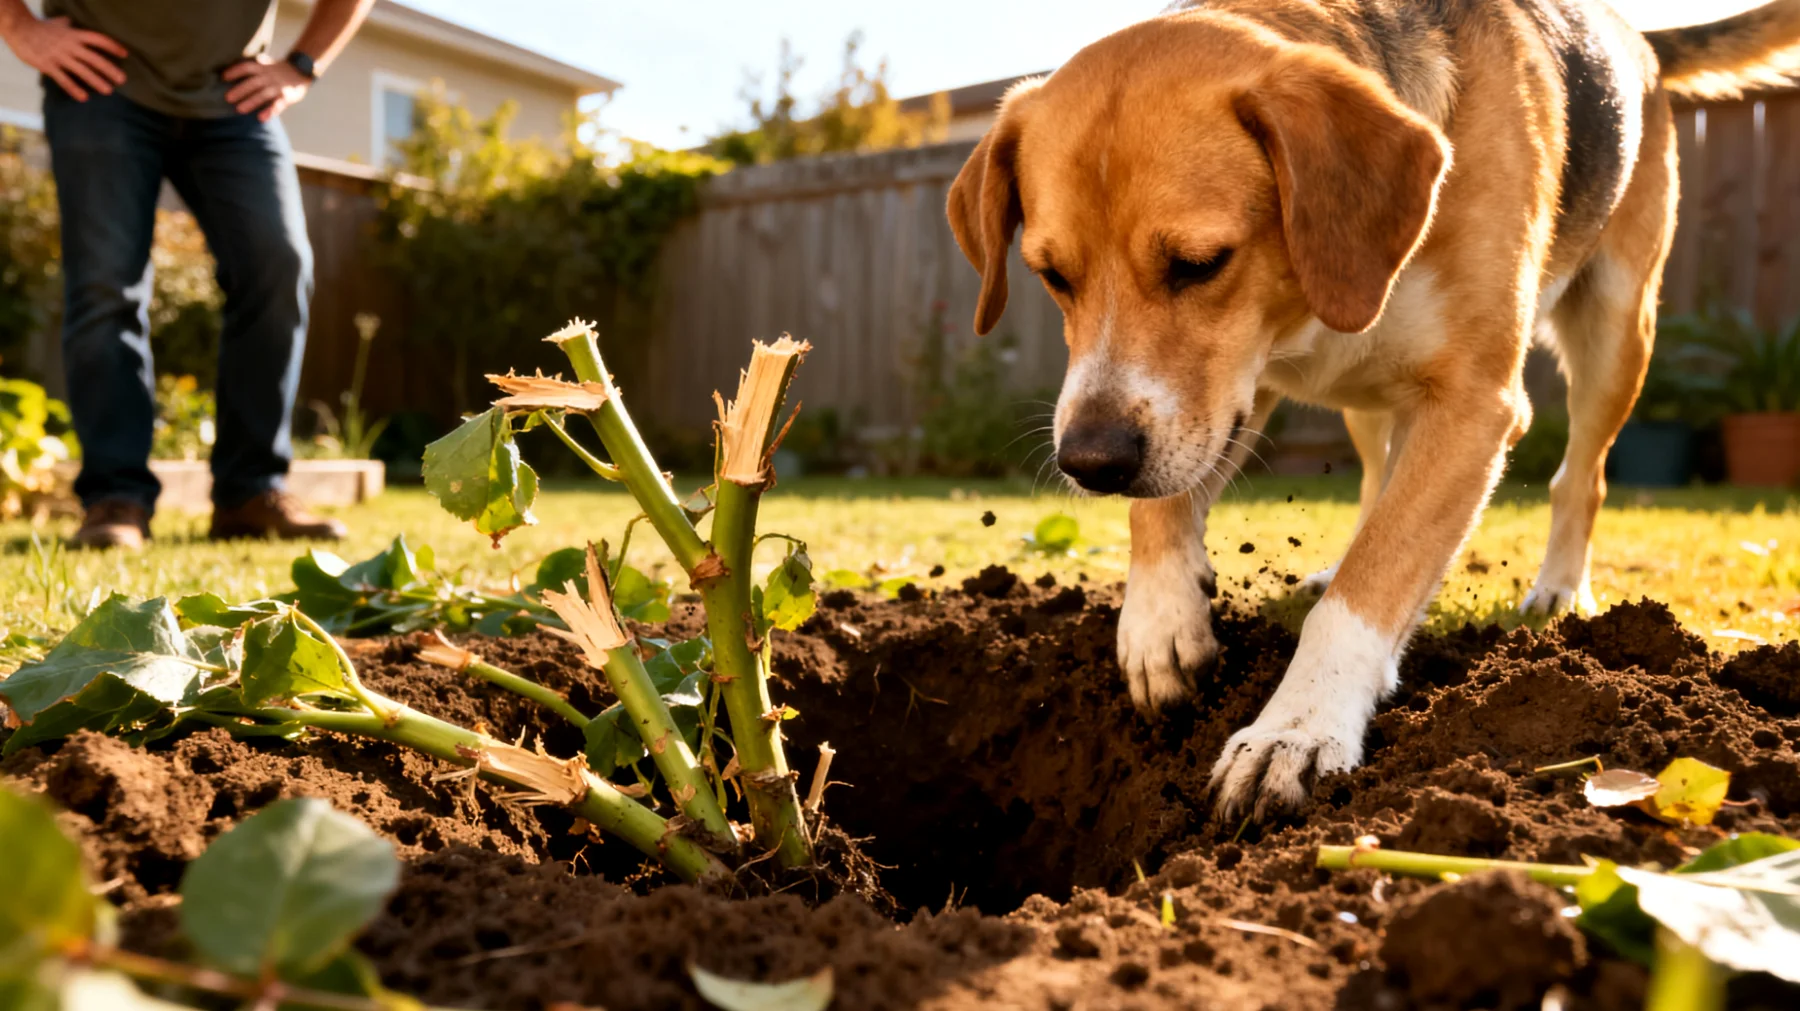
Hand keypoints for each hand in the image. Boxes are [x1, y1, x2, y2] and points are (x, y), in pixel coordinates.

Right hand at [2, 15, 125, 101]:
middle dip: (109, 68)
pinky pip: (63, 79)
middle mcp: (69, 45)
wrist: (18, 29)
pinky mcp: (47, 65)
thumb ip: (69, 25)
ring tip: (108, 90)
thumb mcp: (58, 24)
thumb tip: (72, 21)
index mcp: (74, 35)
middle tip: (122, 79)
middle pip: (93, 58)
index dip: (112, 46)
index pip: (97, 39)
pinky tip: (83, 98)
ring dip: (96, 80)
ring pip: (81, 70)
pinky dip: (73, 88)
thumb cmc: (41, 27)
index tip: (125, 54)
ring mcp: (59, 55)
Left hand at [222, 56, 310, 121]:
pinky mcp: (288, 97)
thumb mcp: (266, 63)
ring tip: (240, 110)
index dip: (235, 71)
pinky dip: (270, 111)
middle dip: (240, 90)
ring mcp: (278, 87)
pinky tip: (261, 118)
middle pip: (253, 82)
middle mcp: (270, 76)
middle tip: (227, 98)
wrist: (301, 70)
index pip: (247, 67)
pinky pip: (278, 105)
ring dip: (251, 102)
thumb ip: (253, 66)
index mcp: (263, 67)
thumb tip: (232, 67)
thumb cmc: (279, 70)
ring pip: (263, 94)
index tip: (224, 78)